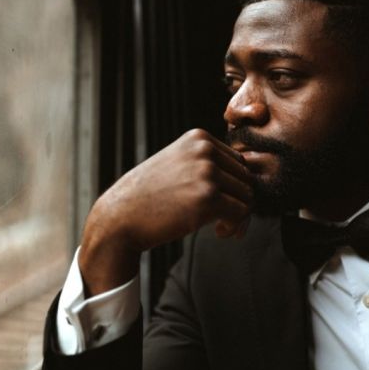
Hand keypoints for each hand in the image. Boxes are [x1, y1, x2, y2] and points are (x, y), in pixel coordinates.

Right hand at [79, 129, 252, 294]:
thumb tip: (248, 179)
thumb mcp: (177, 164)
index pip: (237, 160)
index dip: (234, 185)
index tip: (222, 202)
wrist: (120, 217)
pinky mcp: (209, 198)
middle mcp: (204, 150)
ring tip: (219, 226)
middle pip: (246, 177)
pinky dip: (235, 226)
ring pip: (248, 195)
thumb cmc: (149, 196)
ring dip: (238, 215)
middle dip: (239, 201)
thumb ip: (207, 164)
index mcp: (198, 138)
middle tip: (223, 220)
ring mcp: (207, 173)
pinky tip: (217, 231)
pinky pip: (242, 212)